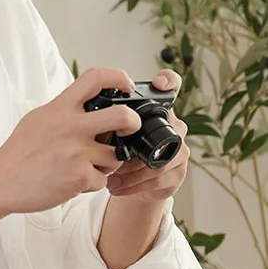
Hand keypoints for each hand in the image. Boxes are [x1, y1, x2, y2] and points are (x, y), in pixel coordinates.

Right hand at [0, 66, 143, 216]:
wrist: (0, 182)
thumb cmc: (18, 153)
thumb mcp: (38, 119)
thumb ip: (63, 111)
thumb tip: (88, 105)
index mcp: (60, 108)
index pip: (95, 78)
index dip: (118, 77)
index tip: (126, 85)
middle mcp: (71, 126)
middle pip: (123, 116)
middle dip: (133, 123)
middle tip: (129, 128)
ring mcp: (77, 152)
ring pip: (115, 156)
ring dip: (107, 163)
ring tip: (86, 166)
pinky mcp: (79, 176)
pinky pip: (102, 180)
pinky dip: (91, 184)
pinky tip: (73, 182)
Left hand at [105, 70, 188, 201]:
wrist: (130, 184)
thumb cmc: (118, 152)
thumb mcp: (109, 133)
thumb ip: (105, 122)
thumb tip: (88, 121)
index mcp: (158, 111)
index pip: (172, 87)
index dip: (169, 82)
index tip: (158, 84)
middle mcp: (174, 127)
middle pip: (164, 133)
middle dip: (134, 149)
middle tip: (111, 156)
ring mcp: (180, 151)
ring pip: (159, 161)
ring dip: (130, 171)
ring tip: (109, 175)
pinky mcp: (178, 174)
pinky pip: (158, 179)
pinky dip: (133, 184)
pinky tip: (116, 186)